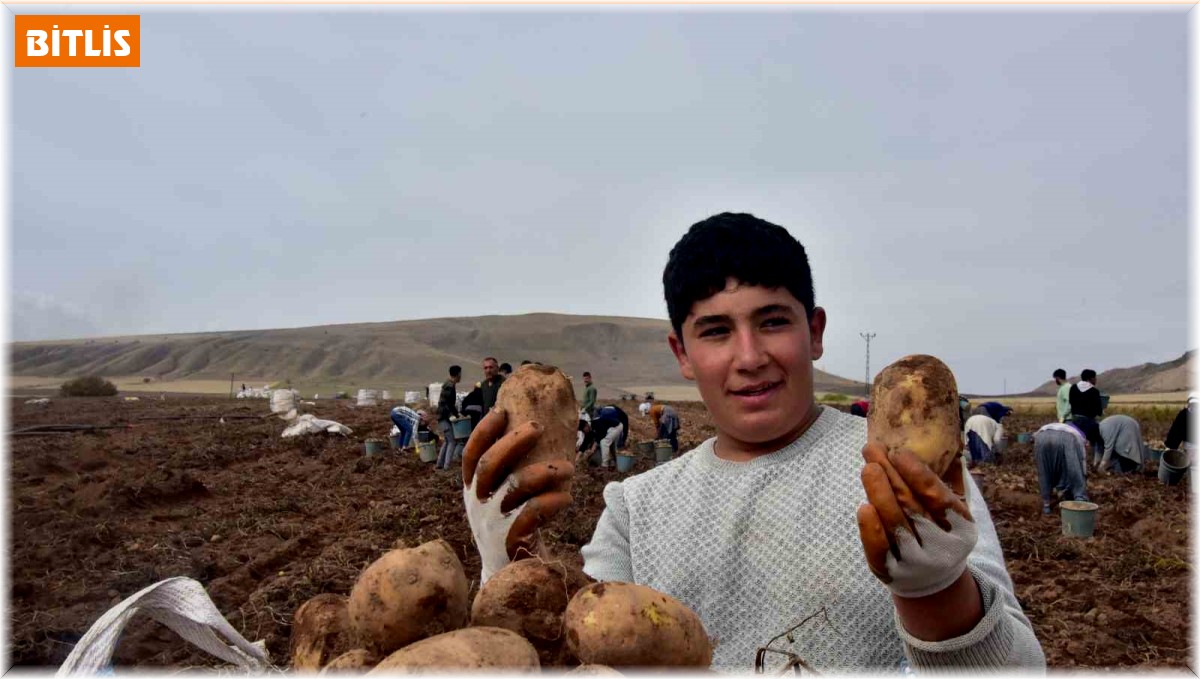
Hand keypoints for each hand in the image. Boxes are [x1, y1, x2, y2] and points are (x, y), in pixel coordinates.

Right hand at [462, 408, 574, 584]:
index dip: (484, 431)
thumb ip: (508, 474)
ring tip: (569, 467)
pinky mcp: (510, 541)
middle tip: (537, 426)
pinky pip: (533, 514)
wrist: (507, 578)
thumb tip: (536, 431)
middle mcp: (478, 504)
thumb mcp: (500, 500)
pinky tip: (567, 497)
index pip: (471, 454)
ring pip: (514, 487)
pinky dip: (553, 502)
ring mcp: (492, 523)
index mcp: (473, 490)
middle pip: (489, 465)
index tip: (502, 411)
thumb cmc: (511, 528)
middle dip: (513, 441)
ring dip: (544, 471)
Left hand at [856, 444, 977, 598]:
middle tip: (872, 449)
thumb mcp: (955, 514)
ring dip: (878, 494)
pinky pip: (879, 550)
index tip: (900, 453)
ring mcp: (914, 562)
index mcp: (960, 529)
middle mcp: (939, 548)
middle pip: (912, 507)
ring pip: (895, 525)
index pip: (938, 498)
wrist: (932, 578)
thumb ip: (948, 485)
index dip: (919, 475)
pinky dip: (871, 529)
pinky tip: (863, 507)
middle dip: (891, 475)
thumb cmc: (940, 532)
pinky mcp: (890, 571)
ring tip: (867, 468)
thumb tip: (940, 448)